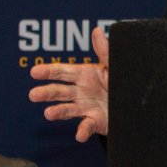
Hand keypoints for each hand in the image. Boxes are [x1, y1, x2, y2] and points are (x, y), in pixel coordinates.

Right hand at [29, 26, 109, 141]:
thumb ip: (104, 50)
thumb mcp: (113, 64)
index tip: (34, 72)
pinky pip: (87, 126)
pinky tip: (79, 135)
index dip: (48, 71)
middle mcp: (81, 91)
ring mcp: (86, 107)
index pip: (62, 72)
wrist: (133, 103)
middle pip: (59, 92)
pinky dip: (82, 131)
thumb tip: (95, 30)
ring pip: (67, 109)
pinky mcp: (95, 121)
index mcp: (84, 75)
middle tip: (33, 95)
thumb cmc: (119, 81)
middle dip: (46, 93)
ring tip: (48, 113)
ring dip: (57, 112)